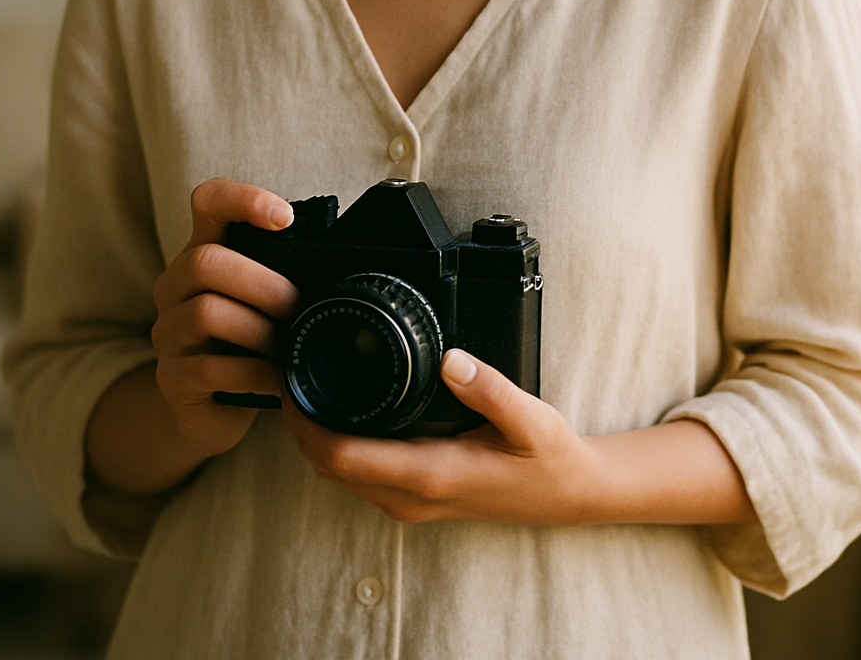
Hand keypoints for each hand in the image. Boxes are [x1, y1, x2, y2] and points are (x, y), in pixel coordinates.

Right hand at [148, 178, 299, 461]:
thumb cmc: (248, 343)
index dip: (243, 199)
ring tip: (285, 344)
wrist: (211, 409)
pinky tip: (275, 378)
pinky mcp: (171, 378)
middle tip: (295, 306)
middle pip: (205, 261)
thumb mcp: (262, 301)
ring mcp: (168, 332)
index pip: (208, 201)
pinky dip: (252, 373)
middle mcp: (175, 286)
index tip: (285, 218)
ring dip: (258, 329)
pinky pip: (209, 369)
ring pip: (205, 312)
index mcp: (203, 252)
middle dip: (262, 283)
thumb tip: (343, 265)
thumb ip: (284, 274)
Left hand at [283, 348, 601, 524]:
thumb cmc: (549, 458)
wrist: (572, 495)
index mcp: (430, 474)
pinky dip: (337, 444)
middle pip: (328, 466)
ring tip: (306, 380)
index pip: (342, 456)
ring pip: (340, 474)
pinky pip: (361, 473)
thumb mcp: (530, 419)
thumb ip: (490, 389)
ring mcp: (412, 502)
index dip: (304, 422)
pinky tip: (341, 408)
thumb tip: (450, 359)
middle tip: (288, 367)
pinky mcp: (417, 496)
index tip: (290, 379)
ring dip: (314, 434)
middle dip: (298, 423)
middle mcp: (412, 496)